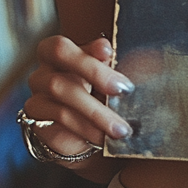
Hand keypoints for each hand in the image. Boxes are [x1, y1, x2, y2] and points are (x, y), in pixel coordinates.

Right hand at [24, 35, 134, 159]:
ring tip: (121, 129)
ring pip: (62, 105)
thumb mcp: (116, 80)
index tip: (111, 53)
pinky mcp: (38, 126)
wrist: (94, 137)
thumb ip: (124, 66)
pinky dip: (85, 131)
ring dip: (96, 116)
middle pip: (60, 76)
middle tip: (124, 90)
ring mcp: (37, 100)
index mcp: (57, 55)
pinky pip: (58, 127)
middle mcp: (42, 75)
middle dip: (95, 80)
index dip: (84, 52)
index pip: (61, 48)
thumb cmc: (105, 98)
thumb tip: (150, 59)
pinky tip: (103, 139)